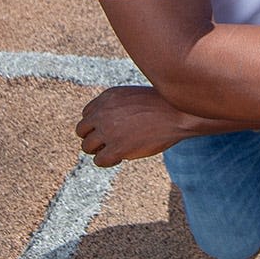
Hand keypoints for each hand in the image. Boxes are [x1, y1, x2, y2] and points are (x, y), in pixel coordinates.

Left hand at [76, 85, 194, 167]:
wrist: (177, 113)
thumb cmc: (162, 106)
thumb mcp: (134, 97)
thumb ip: (117, 106)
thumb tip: (106, 124)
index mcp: (106, 98)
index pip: (87, 114)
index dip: (97, 124)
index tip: (110, 130)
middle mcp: (102, 113)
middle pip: (81, 130)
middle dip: (93, 137)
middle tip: (109, 142)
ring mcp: (108, 131)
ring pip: (87, 147)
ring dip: (99, 150)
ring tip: (116, 150)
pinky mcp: (117, 148)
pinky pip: (99, 160)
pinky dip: (107, 161)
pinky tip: (120, 157)